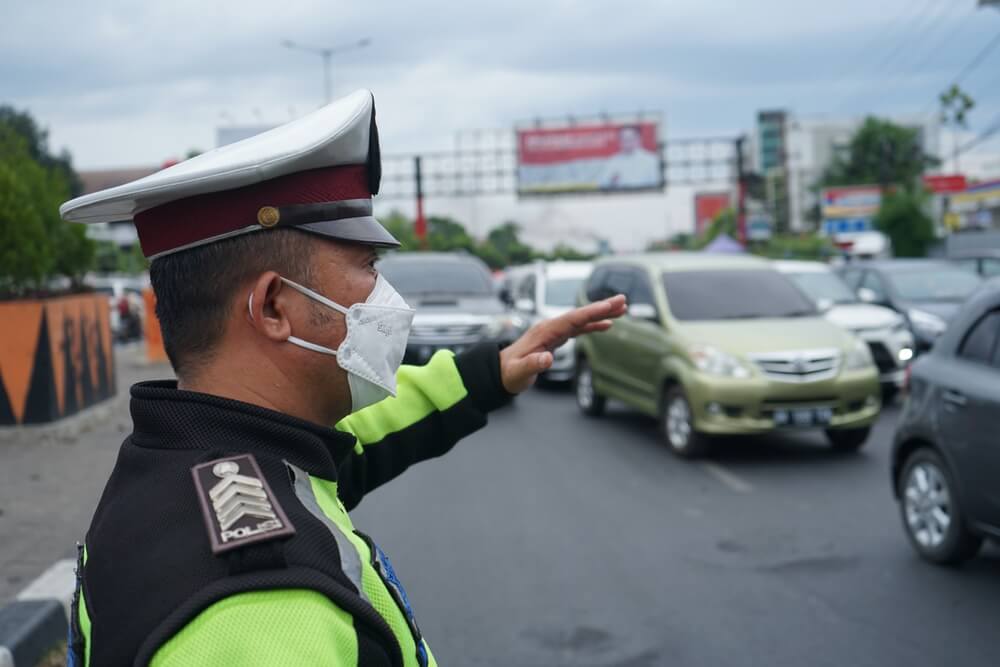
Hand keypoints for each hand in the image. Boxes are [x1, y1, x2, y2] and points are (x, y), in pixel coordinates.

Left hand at [500, 295, 627, 393]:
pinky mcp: (556, 338)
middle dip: (601, 307)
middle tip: (623, 299)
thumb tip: (547, 359)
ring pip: (582, 320)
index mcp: (544, 331)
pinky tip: (607, 325)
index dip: (590, 312)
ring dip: (601, 314)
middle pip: (580, 314)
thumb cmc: (509, 373)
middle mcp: (550, 327)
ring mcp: (554, 331)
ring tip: (622, 309)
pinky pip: (579, 328)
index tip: (608, 305)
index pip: (572, 319)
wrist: (501, 372)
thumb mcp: (519, 372)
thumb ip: (533, 365)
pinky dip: (593, 325)